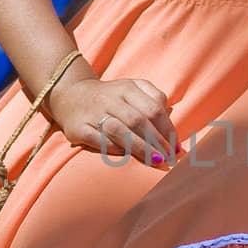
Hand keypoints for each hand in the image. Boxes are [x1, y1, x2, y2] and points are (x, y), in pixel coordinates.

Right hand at [49, 74, 173, 162]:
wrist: (70, 95)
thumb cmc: (111, 97)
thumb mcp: (132, 88)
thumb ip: (153, 98)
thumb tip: (170, 121)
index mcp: (127, 88)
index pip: (153, 108)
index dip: (167, 129)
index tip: (176, 146)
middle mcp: (109, 99)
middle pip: (138, 120)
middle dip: (157, 141)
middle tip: (169, 157)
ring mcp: (92, 113)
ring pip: (119, 131)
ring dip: (140, 147)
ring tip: (155, 160)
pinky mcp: (78, 128)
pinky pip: (99, 140)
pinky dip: (114, 149)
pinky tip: (126, 156)